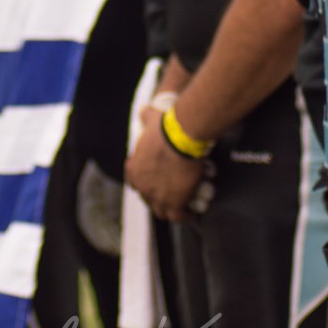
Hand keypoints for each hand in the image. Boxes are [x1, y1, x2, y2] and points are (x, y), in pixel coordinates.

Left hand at [125, 104, 208, 221]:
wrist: (179, 139)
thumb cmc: (165, 128)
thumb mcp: (151, 119)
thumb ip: (146, 116)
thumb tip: (144, 110)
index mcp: (134, 170)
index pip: (136, 183)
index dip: (145, 183)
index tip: (154, 182)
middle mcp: (142, 186)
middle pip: (148, 199)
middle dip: (157, 199)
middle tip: (170, 195)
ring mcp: (157, 197)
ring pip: (162, 211)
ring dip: (170, 210)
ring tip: (181, 209)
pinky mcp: (174, 204)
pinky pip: (178, 216)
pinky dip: (185, 217)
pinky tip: (192, 216)